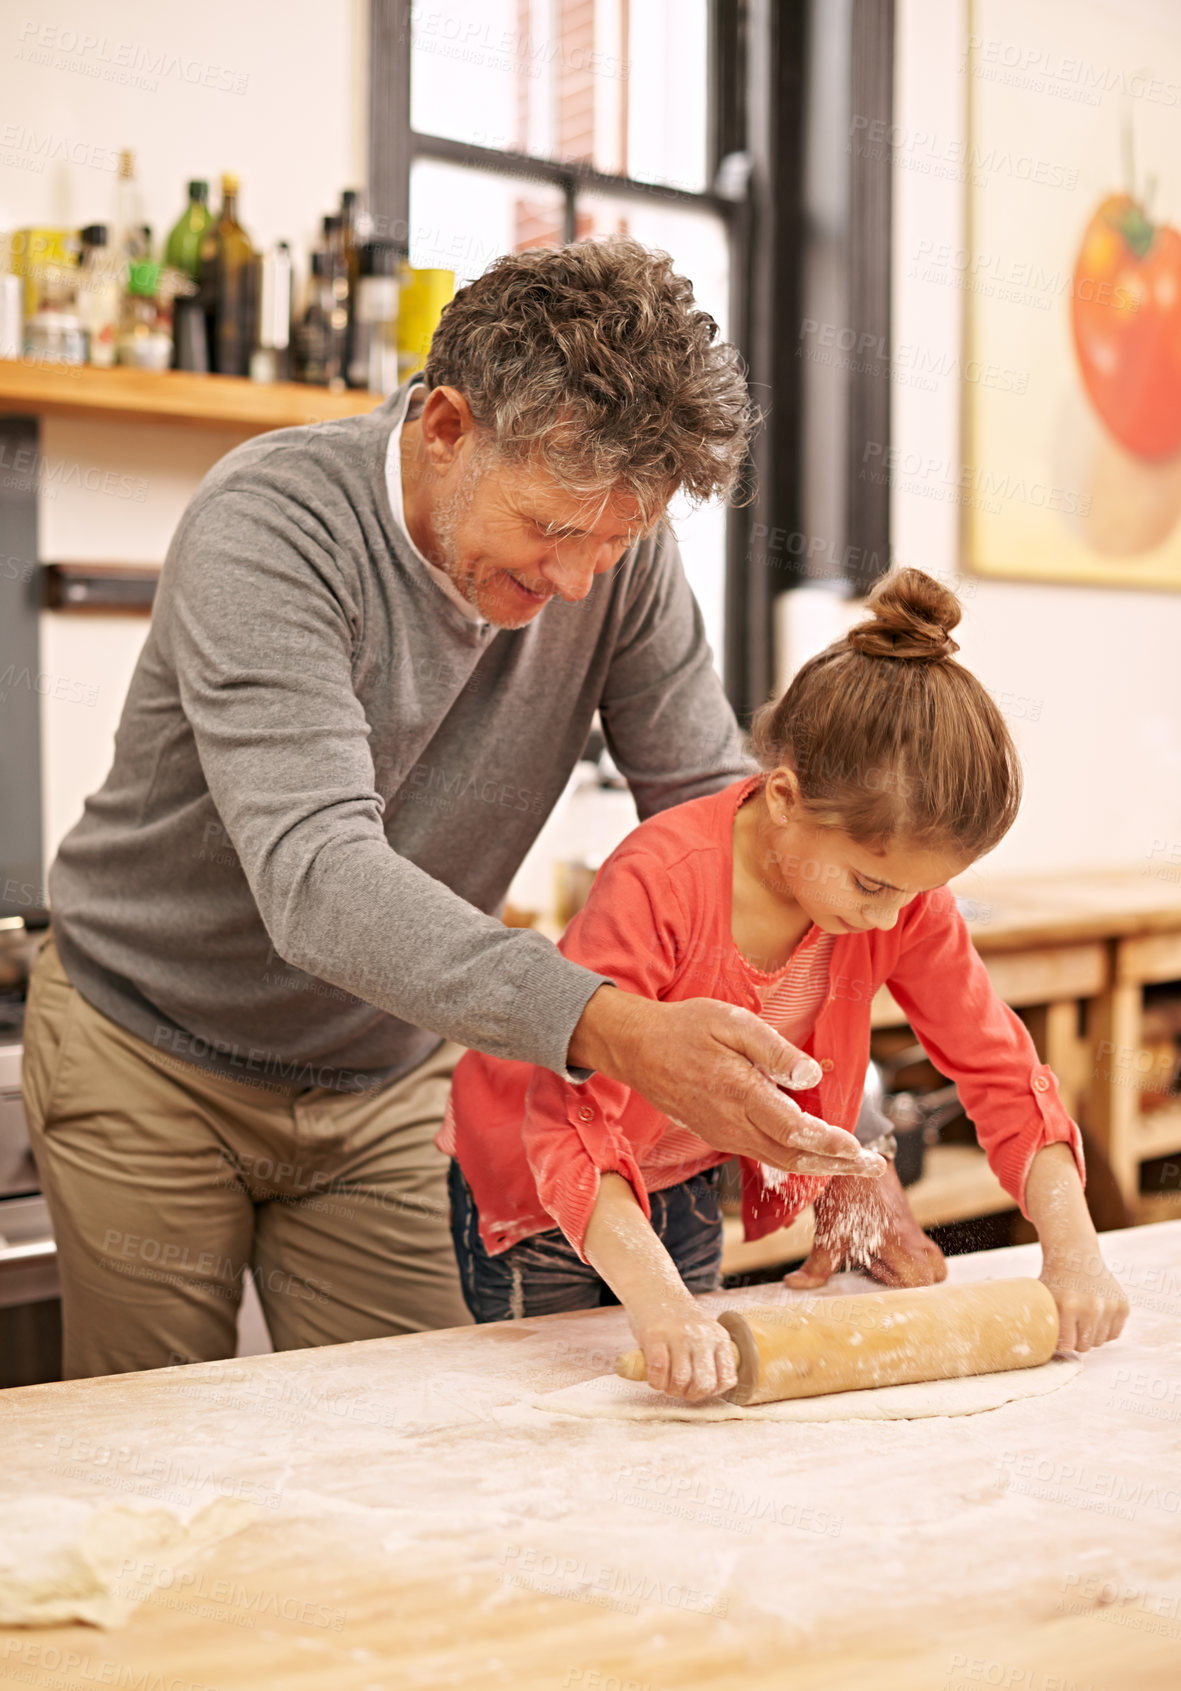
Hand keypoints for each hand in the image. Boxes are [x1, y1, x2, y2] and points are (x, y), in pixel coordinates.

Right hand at [569, 987, 885, 1178]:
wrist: (636, 1048)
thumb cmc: (685, 1028)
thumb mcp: (731, 1023)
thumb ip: (773, 1051)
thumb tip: (810, 1077)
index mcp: (739, 1093)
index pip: (795, 1130)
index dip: (831, 1145)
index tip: (861, 1151)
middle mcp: (732, 1123)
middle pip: (793, 1156)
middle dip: (837, 1165)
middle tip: (873, 1167)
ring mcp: (723, 1133)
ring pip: (779, 1160)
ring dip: (819, 1165)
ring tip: (853, 1164)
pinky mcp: (718, 1134)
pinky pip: (762, 1154)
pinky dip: (793, 1159)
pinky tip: (812, 1152)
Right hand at [630, 1295, 738, 1401]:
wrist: (653, 1287)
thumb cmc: (678, 1318)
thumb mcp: (704, 1331)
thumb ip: (710, 1356)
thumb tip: (708, 1391)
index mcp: (718, 1336)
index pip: (727, 1378)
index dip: (712, 1392)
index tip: (699, 1388)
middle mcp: (701, 1335)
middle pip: (704, 1384)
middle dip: (691, 1395)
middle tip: (680, 1390)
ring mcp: (678, 1334)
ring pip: (681, 1380)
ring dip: (671, 1390)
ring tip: (666, 1384)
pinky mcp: (654, 1335)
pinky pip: (658, 1371)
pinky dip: (656, 1382)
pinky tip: (654, 1378)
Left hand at [784, 1163, 946, 1288]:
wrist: (857, 1151)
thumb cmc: (847, 1190)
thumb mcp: (829, 1231)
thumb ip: (817, 1263)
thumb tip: (795, 1285)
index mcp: (899, 1243)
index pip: (923, 1279)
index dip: (904, 1288)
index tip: (876, 1279)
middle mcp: (912, 1238)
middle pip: (934, 1273)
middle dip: (910, 1282)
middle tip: (876, 1272)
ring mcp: (912, 1228)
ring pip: (931, 1259)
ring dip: (911, 1268)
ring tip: (878, 1263)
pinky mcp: (905, 1221)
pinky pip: (919, 1245)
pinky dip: (904, 1254)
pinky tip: (874, 1249)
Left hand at [1023, 1144, 1129, 1351]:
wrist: (1075, 1253)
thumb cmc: (1051, 1277)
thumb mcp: (1036, 1294)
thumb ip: (1025, 1314)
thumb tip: (990, 1333)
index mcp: (1068, 1305)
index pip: (1067, 1346)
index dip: (1060, 1345)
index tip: (1056, 1340)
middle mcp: (1092, 1306)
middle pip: (1085, 1347)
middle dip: (1076, 1342)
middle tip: (1068, 1332)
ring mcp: (1109, 1306)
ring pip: (1101, 1341)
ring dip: (1091, 1336)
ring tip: (1080, 1322)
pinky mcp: (1123, 1305)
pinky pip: (1115, 1332)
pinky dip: (1105, 1329)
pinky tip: (1094, 1317)